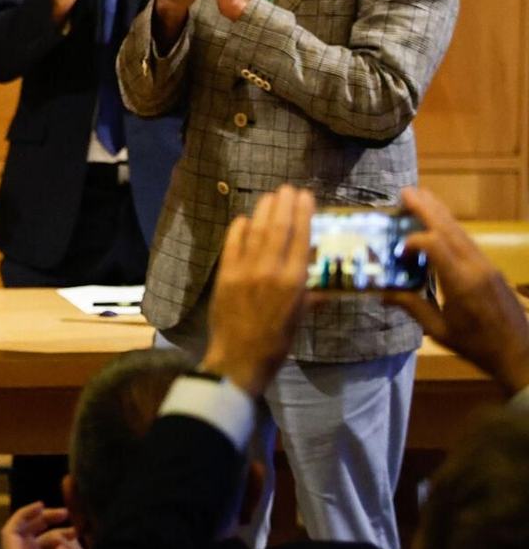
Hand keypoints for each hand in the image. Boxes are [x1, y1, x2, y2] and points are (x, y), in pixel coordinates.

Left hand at [204, 185, 315, 397]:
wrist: (239, 359)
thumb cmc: (276, 341)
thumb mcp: (300, 316)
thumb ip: (309, 293)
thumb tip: (323, 278)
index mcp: (294, 282)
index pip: (301, 238)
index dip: (303, 214)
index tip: (306, 196)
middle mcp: (270, 271)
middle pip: (278, 228)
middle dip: (284, 205)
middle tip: (288, 189)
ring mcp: (244, 271)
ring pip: (256, 232)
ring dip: (264, 211)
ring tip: (271, 197)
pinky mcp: (224, 275)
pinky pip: (232, 245)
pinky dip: (239, 229)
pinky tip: (245, 219)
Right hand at [384, 187, 528, 394]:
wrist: (519, 353)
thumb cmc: (476, 346)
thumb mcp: (439, 330)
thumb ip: (412, 306)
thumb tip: (382, 293)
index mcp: (461, 282)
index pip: (435, 246)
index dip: (413, 241)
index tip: (397, 251)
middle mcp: (475, 267)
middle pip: (449, 229)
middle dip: (428, 208)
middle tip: (407, 191)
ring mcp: (486, 266)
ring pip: (460, 232)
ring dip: (440, 213)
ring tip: (421, 196)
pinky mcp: (490, 269)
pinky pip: (467, 242)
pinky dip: (450, 229)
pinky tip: (439, 224)